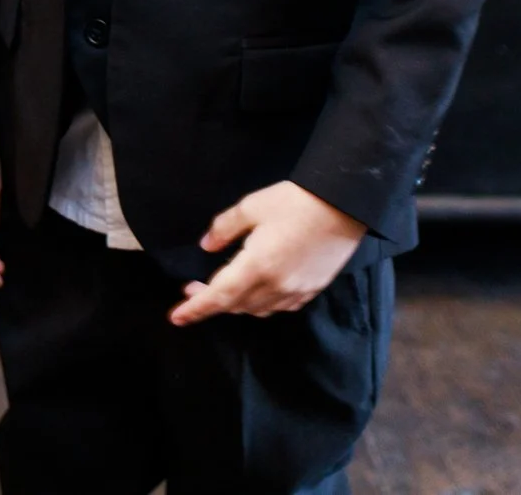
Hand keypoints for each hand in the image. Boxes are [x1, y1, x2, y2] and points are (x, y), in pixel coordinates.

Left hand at [170, 181, 365, 325]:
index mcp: (257, 266)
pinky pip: (279, 307)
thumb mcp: (251, 206)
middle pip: (236, 305)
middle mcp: (276, 286)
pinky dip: (260, 304)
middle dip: (211, 301)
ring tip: (221, 288)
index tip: (176, 317)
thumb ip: (224, 227)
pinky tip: (255, 291)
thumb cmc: (295, 202)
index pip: (218, 296)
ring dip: (235, 304)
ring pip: (256, 310)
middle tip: (192, 289)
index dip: (195, 308)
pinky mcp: (311, 290)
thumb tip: (206, 246)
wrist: (344, 206)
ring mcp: (296, 291)